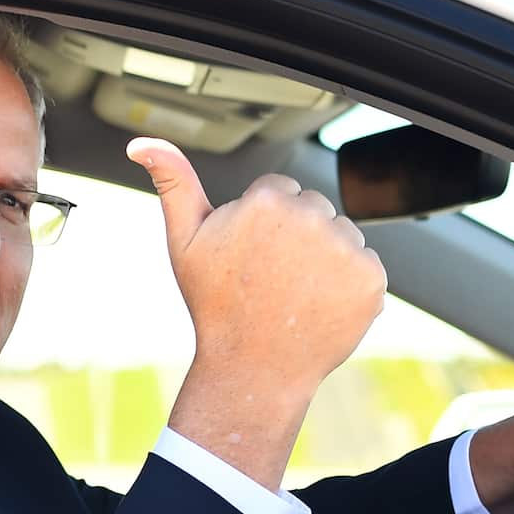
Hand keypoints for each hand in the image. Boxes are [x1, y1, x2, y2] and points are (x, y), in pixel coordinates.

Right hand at [127, 137, 385, 489]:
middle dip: (296, 236)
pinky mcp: (371, 279)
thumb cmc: (214, 305)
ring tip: (295, 293)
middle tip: (271, 278)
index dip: (261, 225)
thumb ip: (172, 182)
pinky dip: (349, 285)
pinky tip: (320, 306)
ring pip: (341, 235)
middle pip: (314, 209)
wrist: (252, 370)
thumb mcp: (184, 240)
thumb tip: (142, 144)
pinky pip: (366, 265)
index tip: (249, 257)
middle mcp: (311, 217)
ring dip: (325, 258)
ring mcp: (345, 249)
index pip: (279, 191)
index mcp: (267, 201)